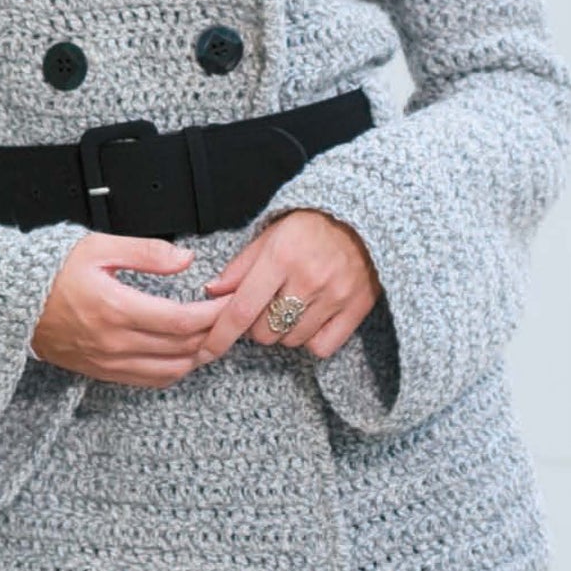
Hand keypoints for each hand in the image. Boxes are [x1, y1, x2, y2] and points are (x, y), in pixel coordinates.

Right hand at [31, 234, 222, 387]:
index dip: (213, 314)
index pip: (181, 321)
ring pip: (170, 371)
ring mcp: (107, 362)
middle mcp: (113, 342)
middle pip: (181, 348)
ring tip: (211, 335)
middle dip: (213, 333)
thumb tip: (185, 259)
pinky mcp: (100, 372)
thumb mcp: (98, 246)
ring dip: (197, 355)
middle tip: (229, 317)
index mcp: (115, 308)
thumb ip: (146, 252)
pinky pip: (148, 381)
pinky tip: (182, 354)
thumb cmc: (52, 270)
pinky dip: (173, 370)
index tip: (228, 301)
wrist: (11, 302)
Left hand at [196, 209, 381, 365]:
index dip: (220, 336)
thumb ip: (241, 266)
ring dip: (283, 331)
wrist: (365, 218)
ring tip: (290, 307)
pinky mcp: (356, 308)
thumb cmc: (312, 224)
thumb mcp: (271, 234)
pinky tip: (311, 321)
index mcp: (281, 257)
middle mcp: (307, 279)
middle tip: (264, 307)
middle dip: (256, 326)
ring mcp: (334, 296)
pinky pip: (321, 346)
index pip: (242, 309)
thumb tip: (212, 291)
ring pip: (291, 340)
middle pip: (264, 331)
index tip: (204, 352)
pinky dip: (311, 340)